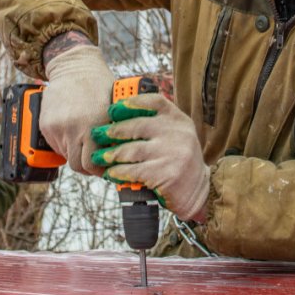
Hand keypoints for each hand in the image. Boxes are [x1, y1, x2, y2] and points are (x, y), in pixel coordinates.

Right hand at [41, 44, 115, 174]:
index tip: (105, 167)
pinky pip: (55, 145)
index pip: (92, 165)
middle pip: (77, 165)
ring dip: (75, 153)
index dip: (99, 170)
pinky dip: (64, 143)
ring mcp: (56, 127)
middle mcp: (72, 128)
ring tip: (84, 140)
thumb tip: (120, 157)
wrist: (74, 66)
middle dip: (87, 166)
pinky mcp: (45, 125)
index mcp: (93, 125)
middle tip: (95, 160)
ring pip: (66, 155)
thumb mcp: (114, 109)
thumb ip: (115, 134)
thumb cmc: (100, 86)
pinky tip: (73, 130)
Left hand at [90, 93, 209, 222]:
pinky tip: (110, 173)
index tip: (114, 107)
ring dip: (110, 154)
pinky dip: (118, 172)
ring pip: (131, 150)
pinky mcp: (165, 174)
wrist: (197, 192)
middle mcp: (177, 133)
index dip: (132, 102)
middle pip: (137, 126)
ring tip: (99, 157)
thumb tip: (119, 119)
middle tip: (97, 134)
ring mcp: (172, 153)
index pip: (155, 102)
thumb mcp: (176, 137)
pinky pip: (133, 170)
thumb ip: (157, 125)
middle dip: (112, 131)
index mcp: (179, 120)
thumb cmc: (178, 161)